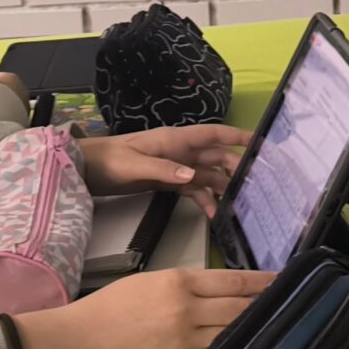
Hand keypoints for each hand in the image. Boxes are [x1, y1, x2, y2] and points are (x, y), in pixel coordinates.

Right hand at [13, 267, 273, 348]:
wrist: (75, 343)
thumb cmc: (105, 309)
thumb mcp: (146, 283)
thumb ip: (182, 287)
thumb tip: (215, 294)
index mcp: (178, 283)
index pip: (233, 281)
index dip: (264, 281)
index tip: (287, 278)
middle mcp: (186, 310)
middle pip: (240, 308)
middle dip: (270, 304)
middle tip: (299, 302)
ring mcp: (183, 342)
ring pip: (232, 334)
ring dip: (257, 331)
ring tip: (282, 328)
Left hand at [81, 124, 251, 215]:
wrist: (87, 171)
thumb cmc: (109, 160)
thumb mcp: (133, 164)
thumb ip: (163, 169)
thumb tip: (192, 176)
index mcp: (175, 140)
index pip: (213, 134)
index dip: (237, 136)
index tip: (260, 143)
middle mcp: (181, 152)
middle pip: (216, 157)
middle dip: (236, 168)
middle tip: (256, 184)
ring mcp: (176, 168)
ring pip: (208, 175)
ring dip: (223, 187)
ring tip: (240, 203)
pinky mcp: (169, 183)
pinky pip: (194, 190)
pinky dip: (205, 200)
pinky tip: (214, 214)